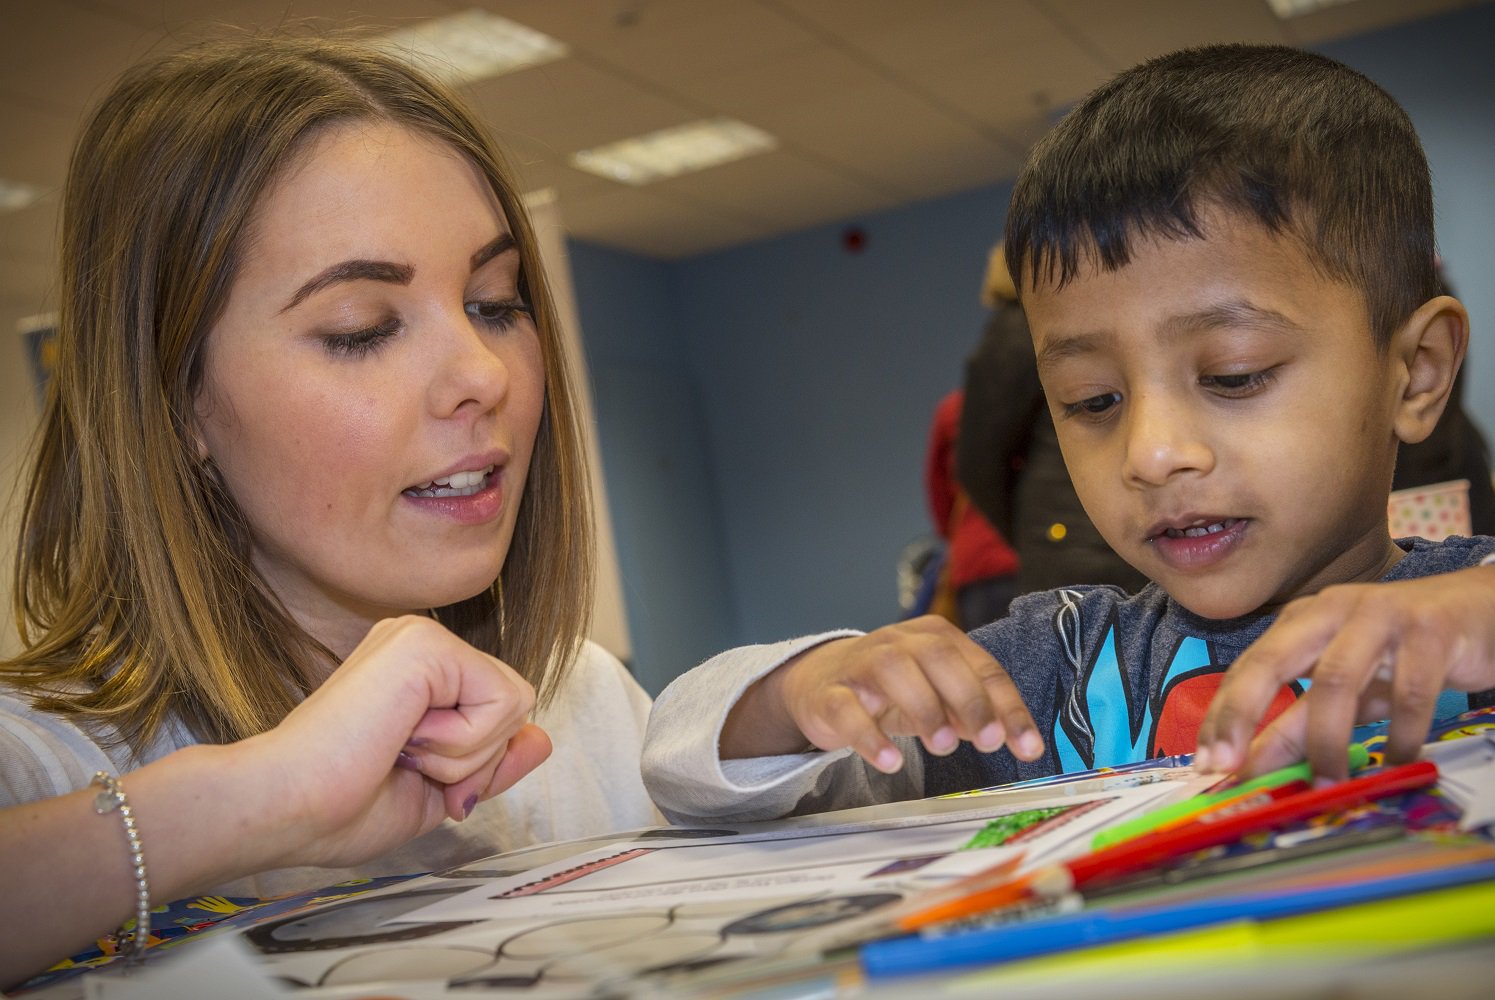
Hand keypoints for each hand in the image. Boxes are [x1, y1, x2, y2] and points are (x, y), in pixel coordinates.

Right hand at [243, 615, 550, 869]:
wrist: (287, 809)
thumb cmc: (340, 808)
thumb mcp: (441, 789)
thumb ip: (494, 760)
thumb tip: (542, 737)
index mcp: (420, 673)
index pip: (502, 713)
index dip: (477, 766)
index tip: (415, 777)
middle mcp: (422, 644)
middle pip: (516, 707)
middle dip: (476, 762)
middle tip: (406, 766)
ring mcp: (423, 637)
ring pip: (515, 704)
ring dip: (464, 755)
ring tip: (398, 751)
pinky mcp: (427, 644)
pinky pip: (502, 702)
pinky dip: (463, 743)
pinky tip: (404, 738)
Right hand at [740, 616, 1042, 772]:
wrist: (818, 681)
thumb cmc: (889, 688)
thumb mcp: (935, 693)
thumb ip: (968, 710)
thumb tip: (1001, 733)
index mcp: (935, 638)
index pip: (981, 666)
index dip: (1008, 707)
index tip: (1028, 747)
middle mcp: (900, 642)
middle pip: (939, 657)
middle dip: (970, 700)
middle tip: (988, 741)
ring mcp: (861, 664)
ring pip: (893, 671)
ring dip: (925, 709)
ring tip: (942, 746)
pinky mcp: (830, 693)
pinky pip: (847, 709)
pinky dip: (870, 736)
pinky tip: (890, 761)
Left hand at [1197, 564, 1494, 780]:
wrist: (1480, 609)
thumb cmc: (1401, 650)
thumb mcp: (1346, 686)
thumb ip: (1299, 723)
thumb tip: (1249, 768)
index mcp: (1301, 622)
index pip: (1247, 668)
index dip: (1224, 715)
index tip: (1208, 763)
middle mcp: (1330, 611)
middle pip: (1272, 661)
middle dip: (1244, 714)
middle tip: (1234, 767)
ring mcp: (1379, 616)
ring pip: (1337, 679)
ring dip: (1327, 739)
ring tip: (1327, 782)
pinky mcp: (1430, 631)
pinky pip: (1410, 690)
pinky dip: (1401, 733)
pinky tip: (1398, 759)